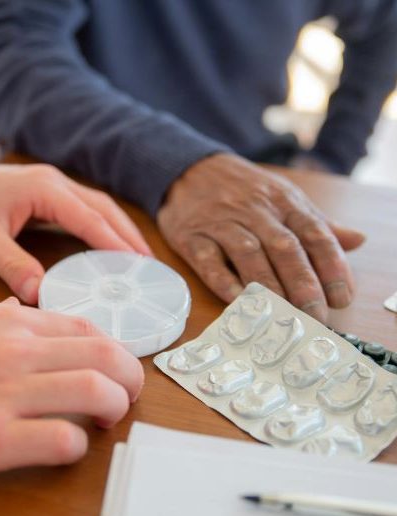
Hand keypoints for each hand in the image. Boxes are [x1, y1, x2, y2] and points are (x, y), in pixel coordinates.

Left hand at [0, 164, 151, 302]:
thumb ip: (12, 266)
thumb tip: (40, 296)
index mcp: (41, 188)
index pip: (89, 218)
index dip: (116, 243)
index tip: (139, 265)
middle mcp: (49, 182)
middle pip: (102, 207)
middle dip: (128, 234)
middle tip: (151, 263)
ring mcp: (45, 186)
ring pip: (94, 206)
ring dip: (117, 229)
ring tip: (137, 257)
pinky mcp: (39, 196)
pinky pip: (79, 211)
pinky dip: (98, 228)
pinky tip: (104, 246)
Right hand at [0, 299, 142, 479]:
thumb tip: (15, 306)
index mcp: (6, 321)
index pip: (86, 325)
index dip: (112, 348)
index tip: (113, 366)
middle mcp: (14, 350)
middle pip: (106, 353)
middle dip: (131, 375)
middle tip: (128, 394)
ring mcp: (5, 392)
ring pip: (97, 389)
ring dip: (116, 407)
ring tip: (109, 419)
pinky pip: (63, 439)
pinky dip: (78, 445)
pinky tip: (67, 446)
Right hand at [157, 154, 365, 321]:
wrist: (190, 170)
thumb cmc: (242, 190)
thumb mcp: (283, 197)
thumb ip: (316, 223)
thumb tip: (357, 241)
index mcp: (283, 201)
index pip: (313, 233)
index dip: (331, 266)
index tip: (342, 297)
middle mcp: (254, 211)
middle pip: (284, 247)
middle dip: (302, 283)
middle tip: (315, 315)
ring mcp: (221, 223)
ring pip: (248, 254)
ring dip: (267, 285)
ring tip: (282, 313)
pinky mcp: (192, 237)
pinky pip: (208, 260)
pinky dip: (223, 281)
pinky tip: (237, 300)